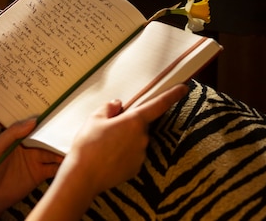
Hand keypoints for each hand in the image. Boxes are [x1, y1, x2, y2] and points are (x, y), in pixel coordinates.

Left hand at [0, 119, 62, 220]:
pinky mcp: (39, 175)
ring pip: (52, 153)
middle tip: (70, 130)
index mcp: (19, 137)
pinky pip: (53, 169)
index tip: (58, 115)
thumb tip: (33, 121)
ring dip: (61, 150)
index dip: (46, 122)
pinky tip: (68, 162)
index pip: (36, 127)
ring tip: (73, 146)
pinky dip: (61, 165)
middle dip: (57, 135)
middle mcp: (30, 147)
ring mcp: (35, 161)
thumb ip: (13, 133)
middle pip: (47, 139)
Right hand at [26, 83, 187, 220]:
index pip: (158, 105)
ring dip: (125, 139)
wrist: (82, 177)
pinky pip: (133, 155)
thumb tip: (117, 105)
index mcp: (134, 121)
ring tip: (104, 145)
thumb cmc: (87, 145)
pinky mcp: (136, 169)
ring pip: (136, 140)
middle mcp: (142, 138)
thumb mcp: (95, 118)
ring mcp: (140, 155)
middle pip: (140, 124)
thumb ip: (109, 107)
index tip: (184, 88)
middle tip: (108, 129)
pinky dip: (123, 154)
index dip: (172, 95)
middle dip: (129, 123)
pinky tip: (108, 157)